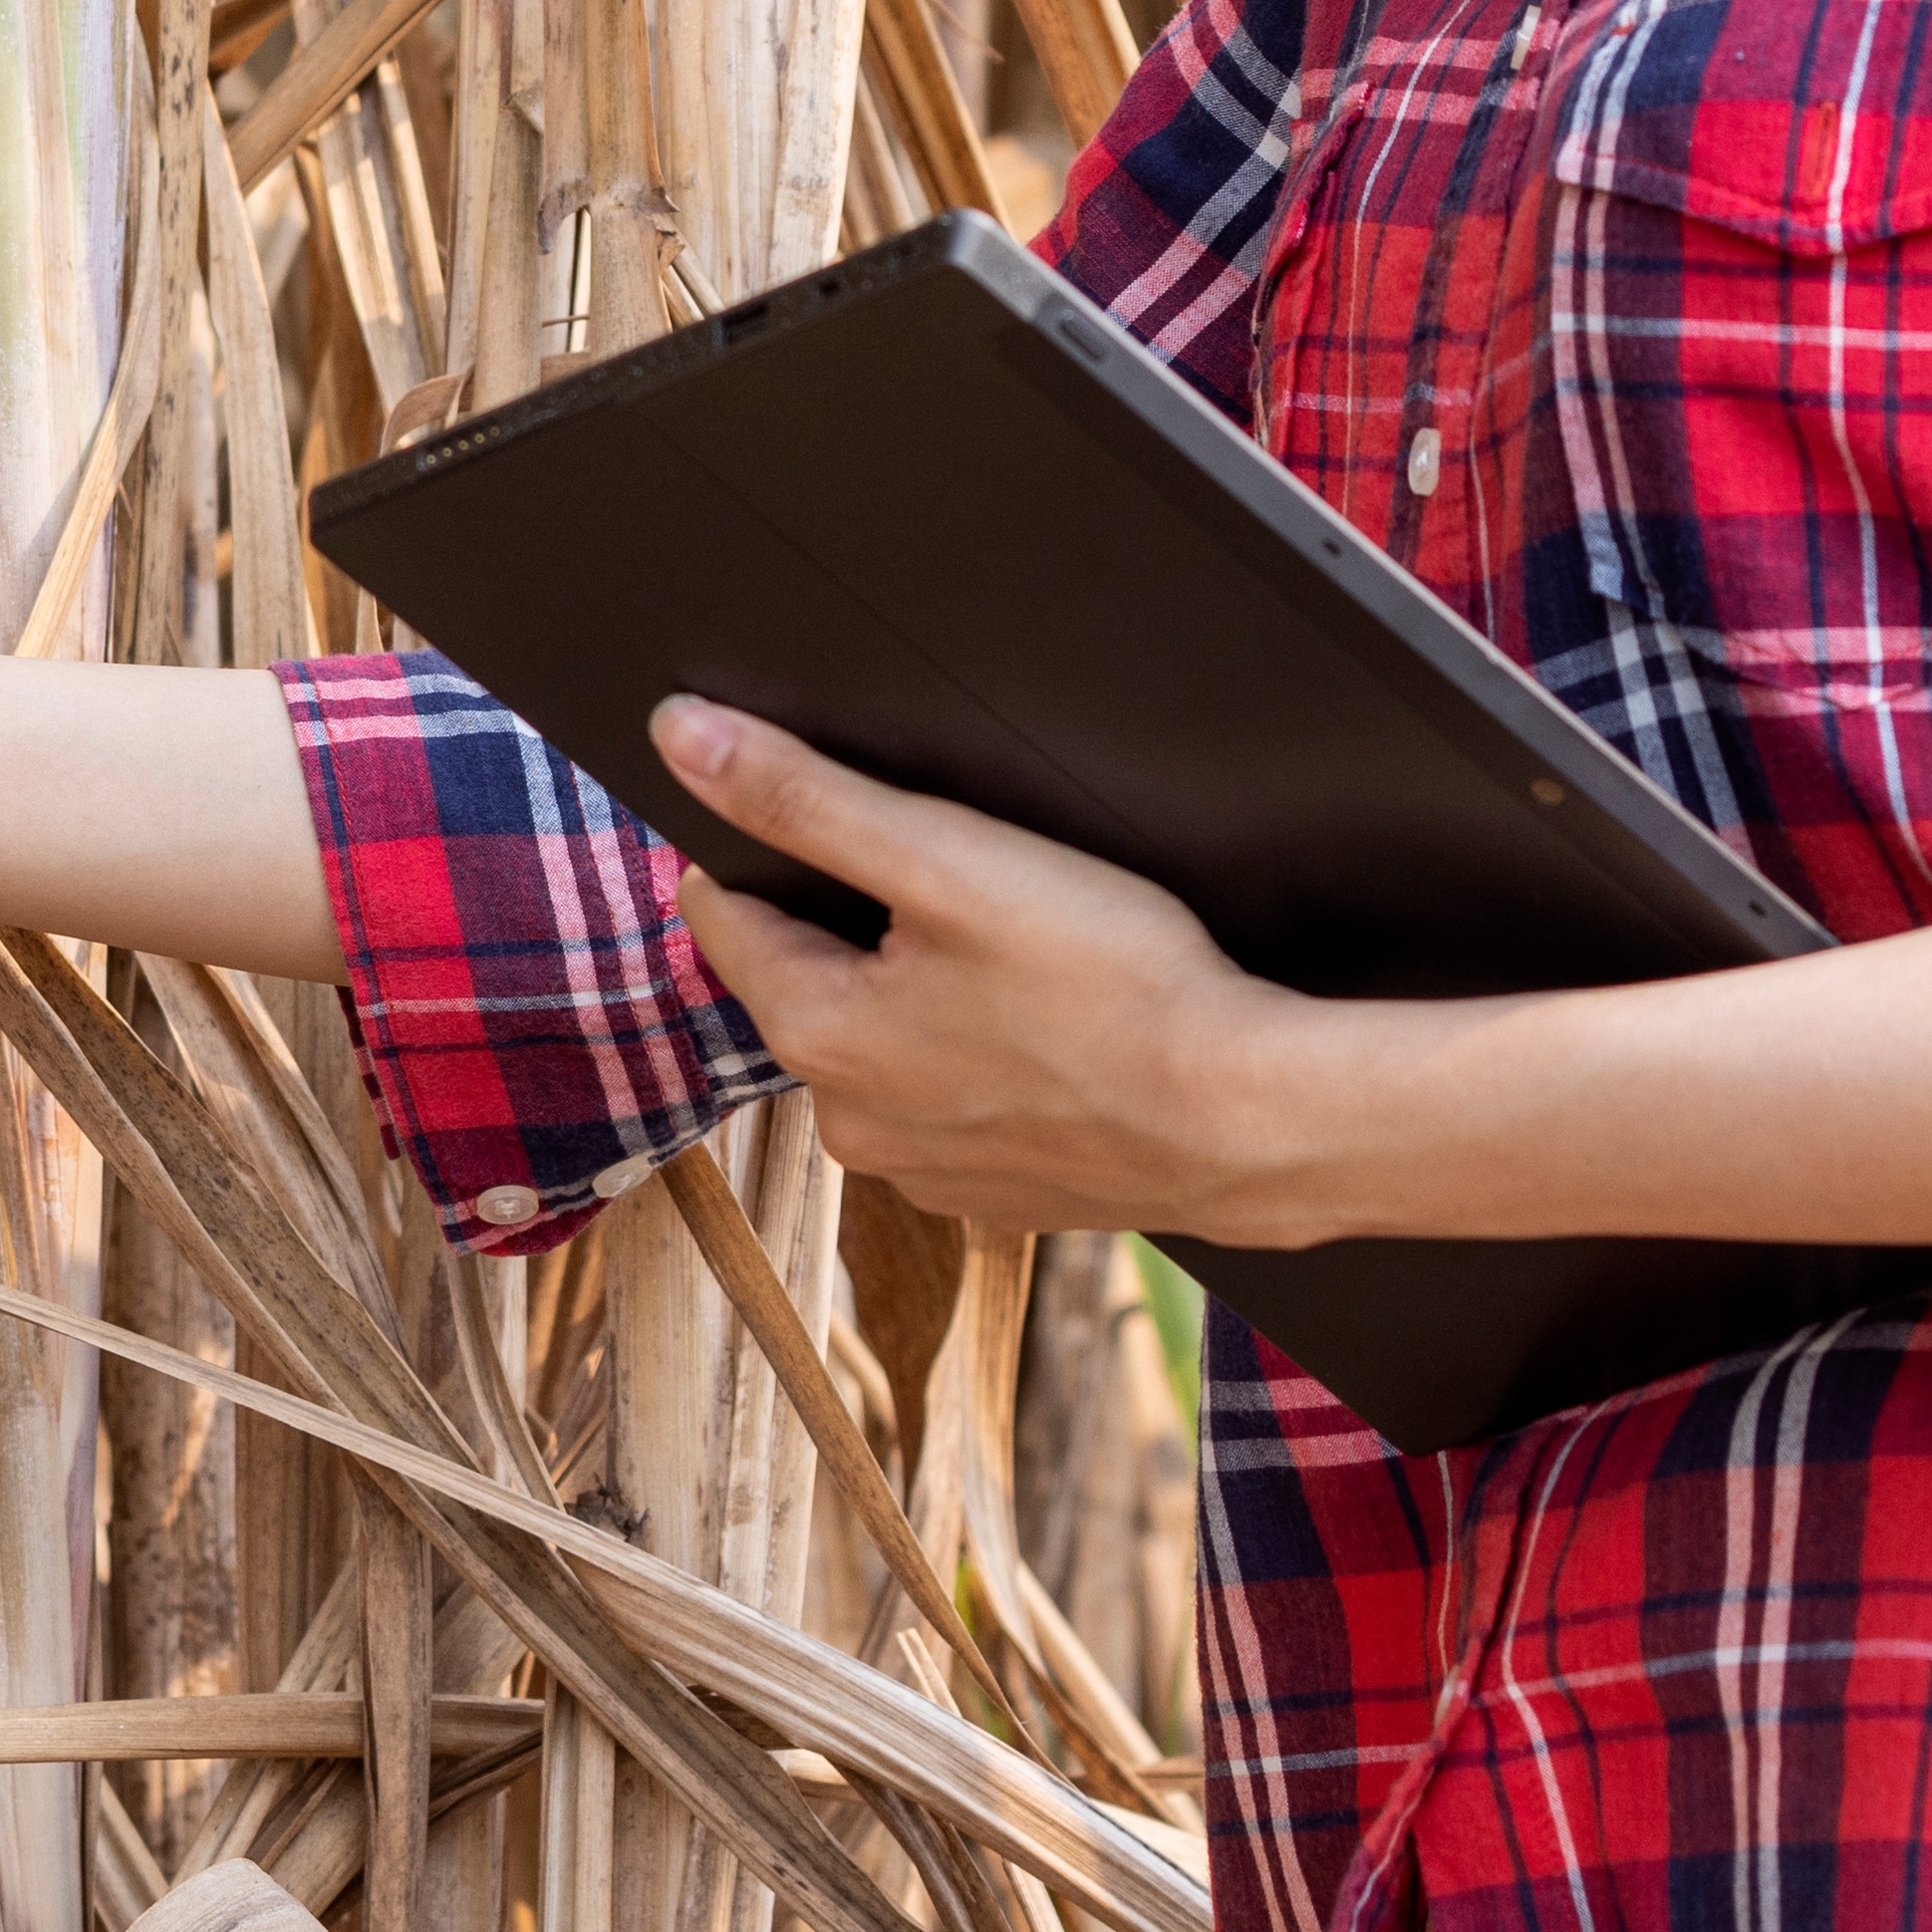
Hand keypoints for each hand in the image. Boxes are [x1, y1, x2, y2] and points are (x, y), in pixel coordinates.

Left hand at [660, 697, 1359, 1247]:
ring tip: (1021, 962)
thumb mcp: (947, 858)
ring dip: (925, 999)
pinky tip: (1055, 1032)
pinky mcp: (998, 1196)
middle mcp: (848, 1121)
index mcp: (813, 1032)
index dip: (773, 846)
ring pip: (888, 1045)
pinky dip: (987, 1063)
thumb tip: (679, 734)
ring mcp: (926, 1172)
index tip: (838, 817)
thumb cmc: (1110, 984)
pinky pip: (958, 1104)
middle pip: (810, 980)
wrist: (1253, 1123)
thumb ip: (805, 796)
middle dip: (859, 926)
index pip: (729, 913)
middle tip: (962, 885)